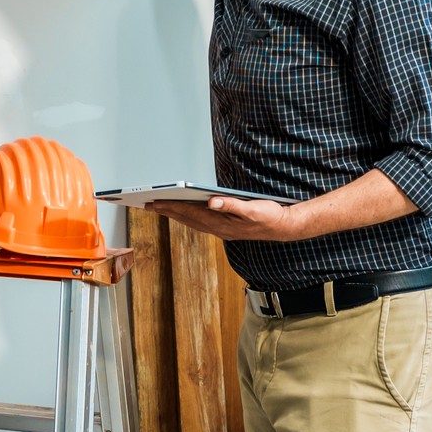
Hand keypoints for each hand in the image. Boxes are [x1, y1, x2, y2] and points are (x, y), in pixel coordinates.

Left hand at [150, 197, 312, 242]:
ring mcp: (221, 230)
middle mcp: (218, 228)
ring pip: (191, 221)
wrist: (284, 227)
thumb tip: (212, 201)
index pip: (190, 213)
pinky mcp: (224, 228)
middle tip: (147, 203)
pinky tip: (181, 212)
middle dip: (166, 210)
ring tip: (158, 207)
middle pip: (186, 218)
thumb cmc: (270, 216)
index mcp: (222, 223)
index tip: (155, 201)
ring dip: (173, 214)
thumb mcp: (253, 209)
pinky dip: (186, 216)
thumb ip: (232, 205)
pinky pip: (199, 222)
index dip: (171, 206)